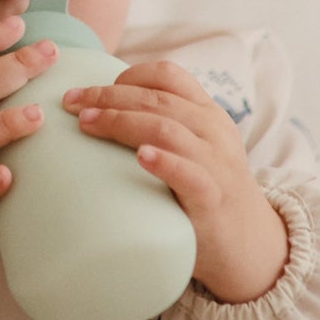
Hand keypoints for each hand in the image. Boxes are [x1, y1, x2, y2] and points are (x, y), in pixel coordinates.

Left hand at [62, 61, 287, 303]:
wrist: (248, 243)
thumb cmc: (204, 190)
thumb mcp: (191, 148)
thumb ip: (161, 125)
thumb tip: (98, 111)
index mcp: (206, 113)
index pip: (168, 76)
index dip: (127, 76)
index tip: (90, 90)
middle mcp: (213, 131)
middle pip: (157, 100)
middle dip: (109, 97)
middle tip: (71, 103)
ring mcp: (215, 163)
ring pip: (167, 129)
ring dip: (123, 122)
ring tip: (88, 123)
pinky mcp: (213, 198)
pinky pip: (190, 174)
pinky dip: (165, 162)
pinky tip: (141, 156)